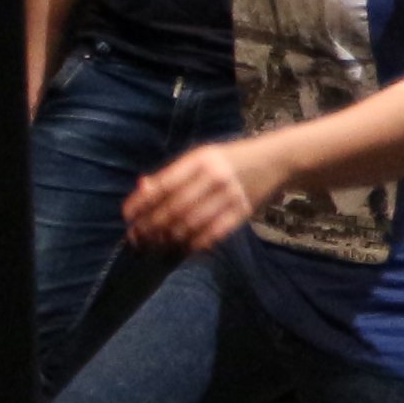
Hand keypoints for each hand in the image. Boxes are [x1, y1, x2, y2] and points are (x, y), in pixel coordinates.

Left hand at [121, 138, 270, 252]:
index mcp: (200, 160)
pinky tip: (185, 245)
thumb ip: (173, 173)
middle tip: (137, 235)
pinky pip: (216, 232)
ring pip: (193, 222)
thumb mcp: (201, 157)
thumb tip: (142, 188)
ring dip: (171, 236)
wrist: (276, 160)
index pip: (163, 184)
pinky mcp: (244, 210)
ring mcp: (231, 195)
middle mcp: (214, 177)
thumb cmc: (231, 158)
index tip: (127, 215)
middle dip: (152, 224)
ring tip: (157, 242)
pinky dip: (197, 241)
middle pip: (175, 207)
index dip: (141, 202)